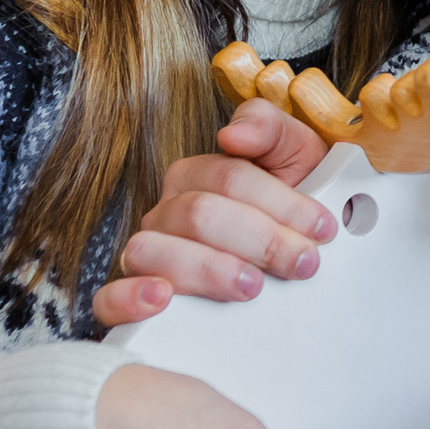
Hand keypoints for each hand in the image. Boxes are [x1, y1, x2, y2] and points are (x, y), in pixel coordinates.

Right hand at [91, 100, 336, 327]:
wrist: (293, 258)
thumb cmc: (293, 207)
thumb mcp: (295, 157)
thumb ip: (269, 128)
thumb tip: (232, 135)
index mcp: (198, 175)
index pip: (230, 178)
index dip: (280, 201)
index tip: (321, 228)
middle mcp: (166, 213)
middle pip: (199, 215)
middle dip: (259, 238)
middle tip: (301, 262)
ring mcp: (147, 254)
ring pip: (152, 250)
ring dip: (207, 269)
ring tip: (251, 286)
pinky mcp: (133, 301)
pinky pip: (108, 299)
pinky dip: (130, 298)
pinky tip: (163, 300)